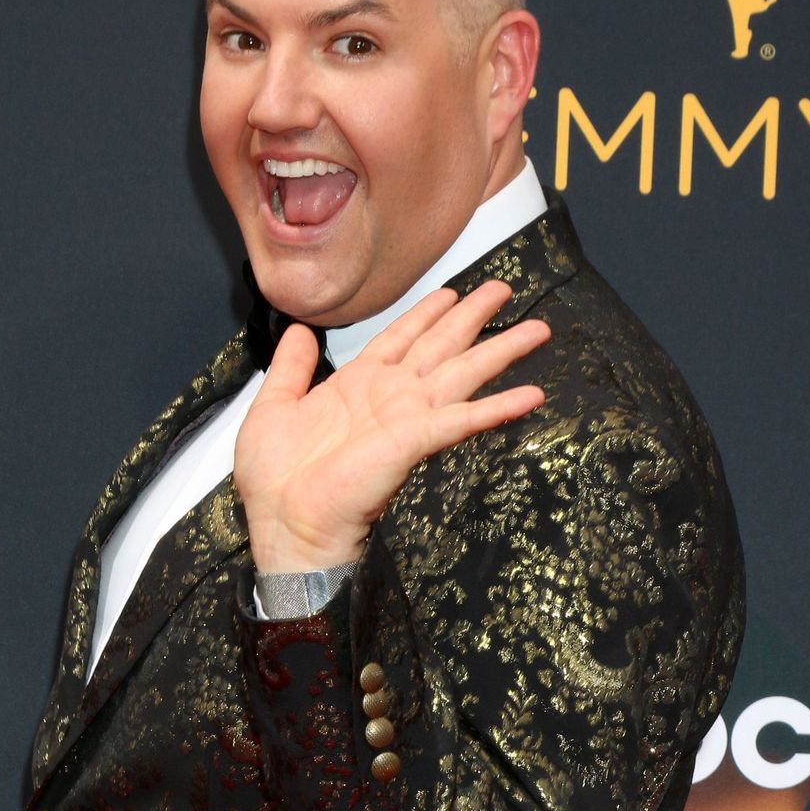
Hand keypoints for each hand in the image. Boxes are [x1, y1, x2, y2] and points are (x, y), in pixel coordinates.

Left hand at [234, 280, 549, 572]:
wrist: (283, 521)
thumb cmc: (274, 478)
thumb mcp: (273, 407)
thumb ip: (290, 368)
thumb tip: (297, 330)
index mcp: (357, 385)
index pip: (400, 338)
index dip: (426, 313)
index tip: (451, 292)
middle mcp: (390, 396)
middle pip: (441, 347)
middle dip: (474, 317)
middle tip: (504, 289)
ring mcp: (407, 417)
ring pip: (463, 373)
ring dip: (501, 351)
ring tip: (537, 329)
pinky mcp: (414, 440)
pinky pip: (463, 419)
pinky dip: (498, 408)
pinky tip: (531, 394)